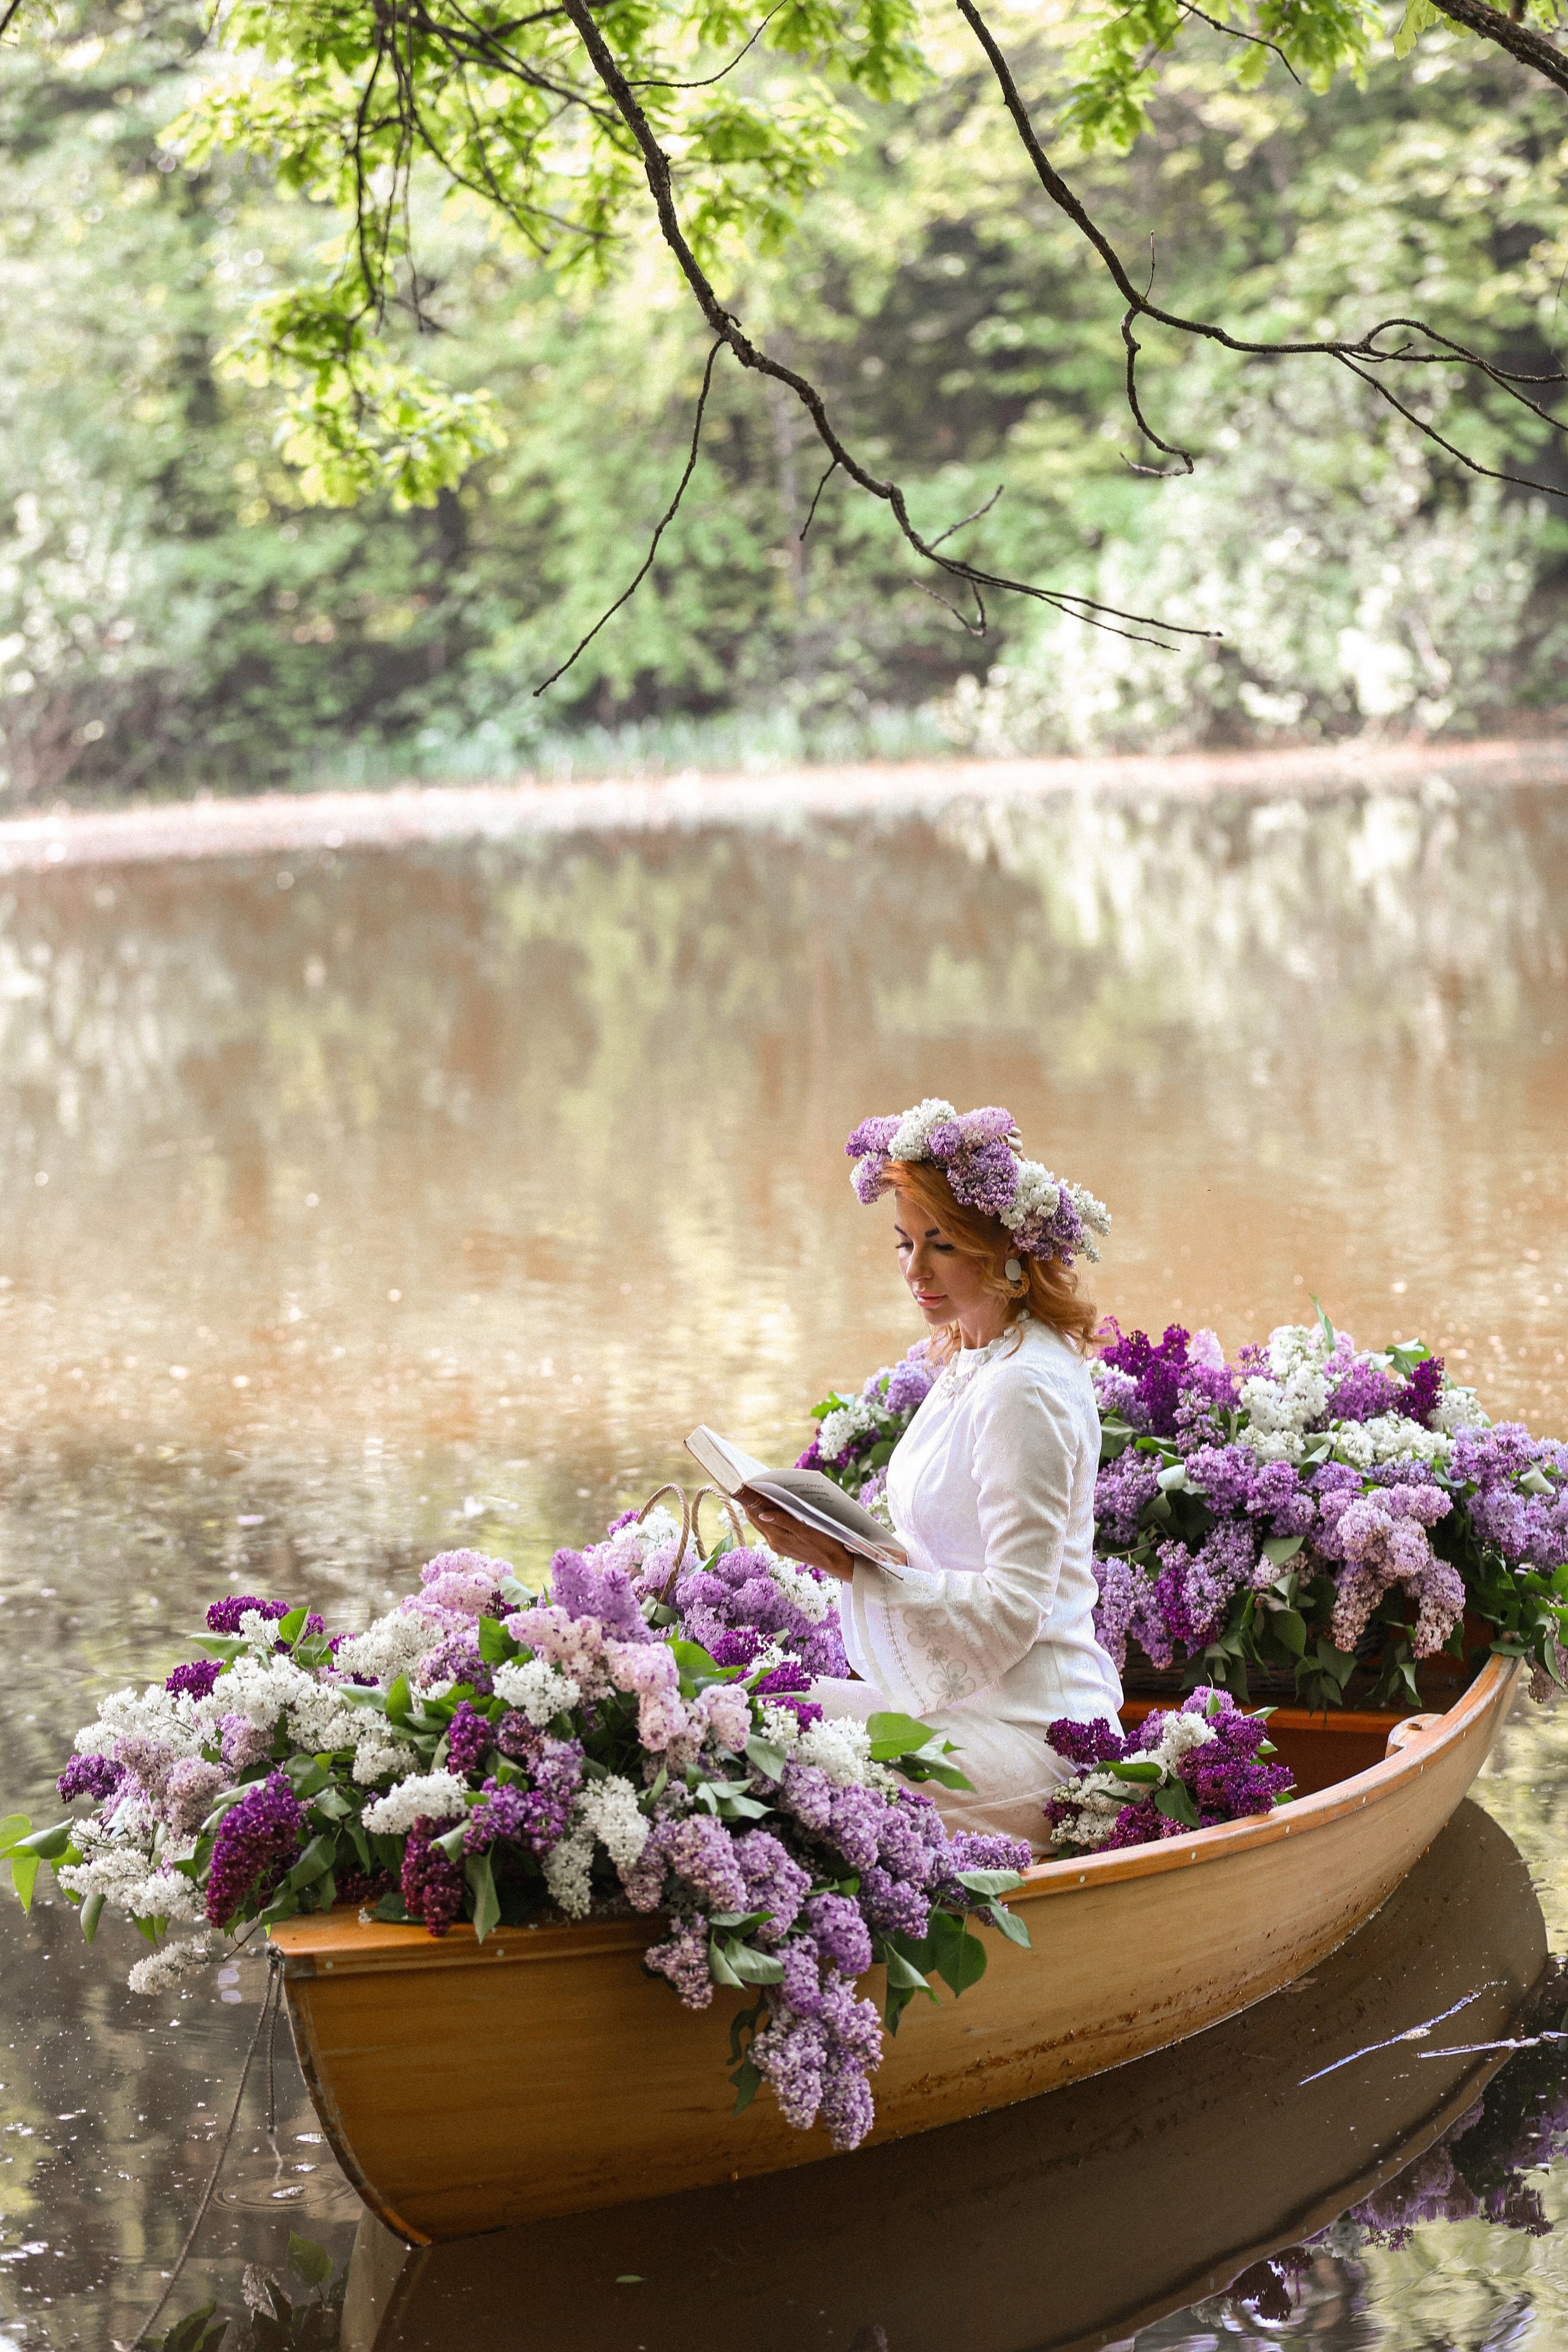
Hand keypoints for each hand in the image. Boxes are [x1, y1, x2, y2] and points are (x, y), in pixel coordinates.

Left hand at [736, 1490, 855, 1582]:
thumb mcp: (805, 1530)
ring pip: (764, 1522)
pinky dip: (771, 1515)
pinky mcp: (786, 1545)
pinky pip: (773, 1527)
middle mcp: (774, 1543)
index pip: (754, 1516)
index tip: (745, 1485)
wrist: (837, 1563)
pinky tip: (777, 1506)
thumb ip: (783, 1521)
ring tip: (762, 1491)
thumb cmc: (825, 1545)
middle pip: (756, 1519)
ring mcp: (780, 1545)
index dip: (748, 1500)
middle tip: (752, 1484)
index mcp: (776, 1539)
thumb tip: (761, 1513)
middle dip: (753, 1502)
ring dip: (762, 1508)